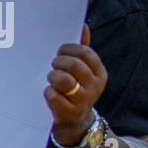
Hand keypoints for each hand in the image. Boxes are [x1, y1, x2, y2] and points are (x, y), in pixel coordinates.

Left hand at [45, 24, 105, 145]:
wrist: (74, 121)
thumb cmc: (75, 89)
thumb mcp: (83, 71)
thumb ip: (82, 50)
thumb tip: (83, 26)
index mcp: (100, 73)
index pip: (86, 53)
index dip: (70, 49)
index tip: (60, 51)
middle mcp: (95, 86)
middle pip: (75, 66)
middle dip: (59, 62)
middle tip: (53, 65)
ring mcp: (83, 101)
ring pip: (64, 81)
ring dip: (53, 76)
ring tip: (51, 79)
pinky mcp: (69, 112)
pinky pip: (53, 96)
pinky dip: (47, 92)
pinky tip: (48, 92)